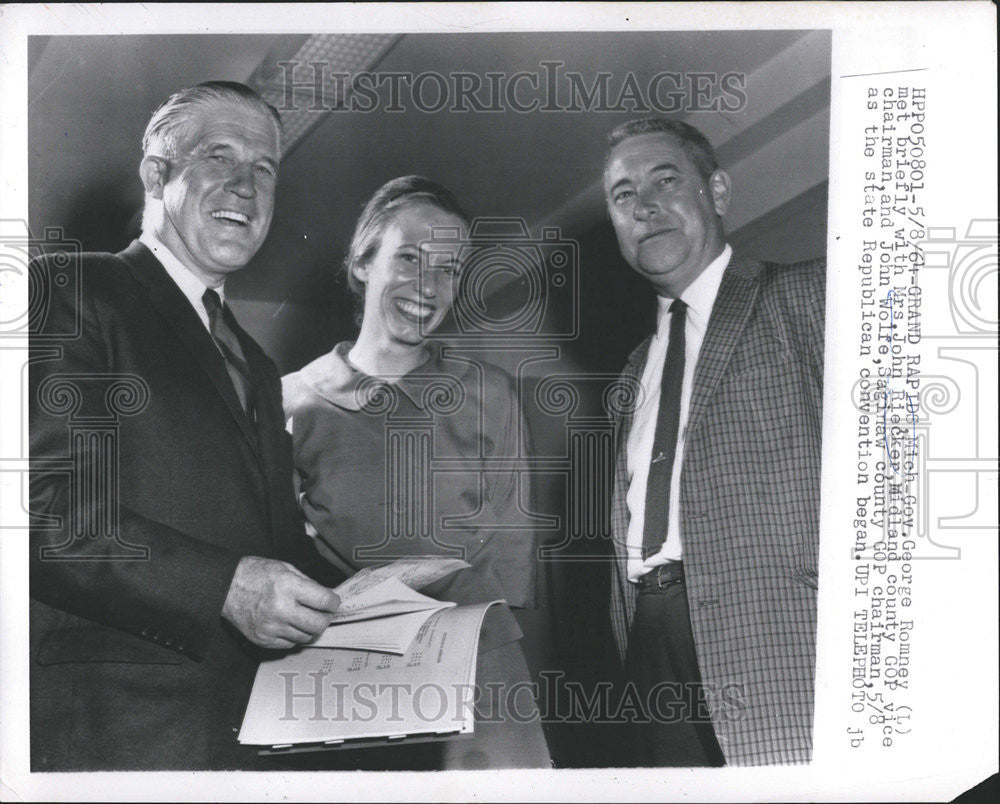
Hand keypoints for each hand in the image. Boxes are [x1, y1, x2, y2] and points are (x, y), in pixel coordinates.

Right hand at [222, 556, 339, 648]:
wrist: (225, 588)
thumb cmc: (256, 574)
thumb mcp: (285, 568)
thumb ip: (308, 583)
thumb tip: (327, 597)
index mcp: (288, 586)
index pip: (324, 601)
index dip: (334, 602)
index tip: (333, 602)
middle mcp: (280, 608)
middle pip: (318, 624)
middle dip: (326, 619)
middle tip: (324, 613)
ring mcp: (271, 627)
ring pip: (306, 637)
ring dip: (311, 629)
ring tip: (306, 618)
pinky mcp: (263, 640)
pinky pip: (290, 644)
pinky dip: (295, 636)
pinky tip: (290, 624)